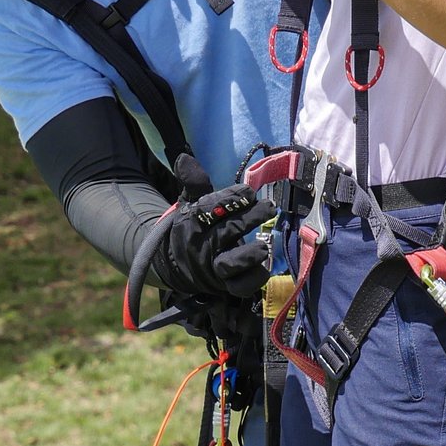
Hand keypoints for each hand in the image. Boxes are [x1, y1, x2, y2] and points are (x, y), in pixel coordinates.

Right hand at [153, 184, 275, 301]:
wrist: (176, 265)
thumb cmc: (193, 227)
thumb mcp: (190, 203)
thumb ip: (193, 183)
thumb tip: (185, 158)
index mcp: (193, 222)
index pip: (210, 209)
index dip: (231, 199)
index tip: (249, 192)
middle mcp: (203, 245)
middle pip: (225, 232)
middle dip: (249, 219)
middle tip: (269, 207)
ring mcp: (214, 267)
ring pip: (230, 265)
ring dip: (248, 256)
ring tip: (264, 246)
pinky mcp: (225, 286)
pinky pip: (240, 287)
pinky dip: (253, 279)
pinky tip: (264, 265)